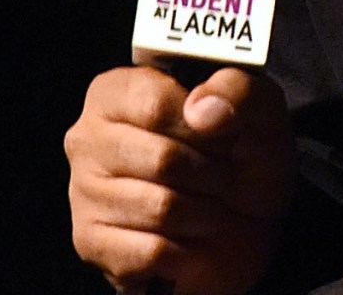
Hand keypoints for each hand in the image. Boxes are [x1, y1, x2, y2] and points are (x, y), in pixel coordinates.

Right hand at [65, 63, 294, 294]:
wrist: (248, 220)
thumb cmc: (242, 155)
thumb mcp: (259, 110)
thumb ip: (238, 90)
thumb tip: (202, 109)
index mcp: (118, 91)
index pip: (156, 105)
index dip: (203, 128)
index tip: (223, 138)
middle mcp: (88, 137)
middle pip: (161, 160)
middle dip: (209, 174)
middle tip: (221, 177)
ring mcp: (83, 191)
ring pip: (160, 208)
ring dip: (202, 213)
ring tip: (206, 204)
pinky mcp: (91, 242)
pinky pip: (150, 251)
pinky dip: (185, 250)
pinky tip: (185, 237)